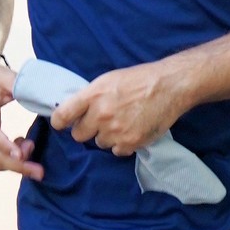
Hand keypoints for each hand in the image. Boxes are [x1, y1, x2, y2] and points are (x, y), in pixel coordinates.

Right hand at [0, 54, 43, 181]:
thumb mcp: (5, 77)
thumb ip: (24, 87)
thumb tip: (48, 97)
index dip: (7, 147)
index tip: (22, 155)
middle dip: (19, 166)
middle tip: (40, 171)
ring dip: (16, 164)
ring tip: (32, 147)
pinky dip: (10, 160)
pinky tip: (23, 148)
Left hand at [52, 57, 190, 157]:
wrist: (169, 86)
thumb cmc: (140, 79)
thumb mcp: (109, 79)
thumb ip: (91, 96)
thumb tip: (77, 111)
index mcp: (93, 95)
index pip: (63, 115)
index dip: (60, 121)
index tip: (62, 123)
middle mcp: (101, 114)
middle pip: (79, 135)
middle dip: (87, 129)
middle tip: (101, 121)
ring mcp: (115, 131)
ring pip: (100, 143)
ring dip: (108, 136)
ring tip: (123, 122)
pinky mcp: (130, 143)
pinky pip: (117, 151)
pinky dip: (123, 144)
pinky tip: (132, 130)